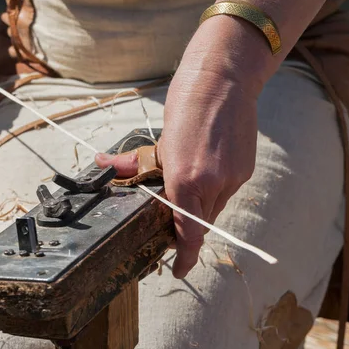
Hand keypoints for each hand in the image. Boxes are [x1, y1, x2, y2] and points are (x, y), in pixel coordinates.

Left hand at [96, 17, 267, 277]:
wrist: (224, 79)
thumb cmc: (186, 104)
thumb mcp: (160, 138)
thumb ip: (134, 162)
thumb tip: (104, 166)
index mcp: (185, 179)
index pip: (187, 231)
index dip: (184, 255)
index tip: (179, 268)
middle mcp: (211, 184)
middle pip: (200, 223)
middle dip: (186, 226)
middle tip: (172, 217)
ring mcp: (232, 177)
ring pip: (213, 208)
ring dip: (200, 205)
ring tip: (190, 180)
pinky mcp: (244, 170)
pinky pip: (226, 191)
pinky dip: (214, 189)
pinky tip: (206, 166)